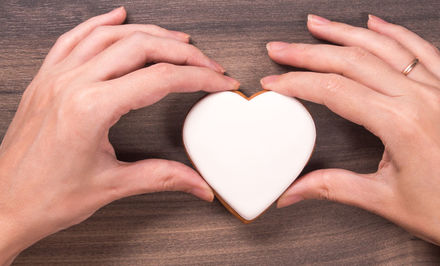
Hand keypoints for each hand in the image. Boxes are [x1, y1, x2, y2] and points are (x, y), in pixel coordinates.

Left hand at [0, 7, 238, 263]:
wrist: (2, 206)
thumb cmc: (46, 198)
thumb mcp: (112, 186)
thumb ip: (162, 177)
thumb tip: (197, 183)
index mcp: (91, 108)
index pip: (161, 79)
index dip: (199, 78)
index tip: (219, 81)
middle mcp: (72, 85)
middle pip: (140, 48)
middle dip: (183, 53)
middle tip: (207, 63)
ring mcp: (56, 78)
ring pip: (110, 36)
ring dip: (149, 33)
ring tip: (178, 40)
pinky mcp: (46, 81)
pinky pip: (73, 39)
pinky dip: (99, 23)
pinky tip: (116, 16)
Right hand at [261, 14, 439, 263]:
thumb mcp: (382, 199)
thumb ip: (331, 187)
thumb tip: (294, 192)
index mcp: (402, 124)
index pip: (334, 91)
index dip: (298, 82)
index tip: (275, 81)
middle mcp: (423, 99)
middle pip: (353, 61)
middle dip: (309, 52)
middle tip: (282, 48)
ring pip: (385, 47)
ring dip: (346, 33)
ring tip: (317, 25)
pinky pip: (423, 49)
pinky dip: (396, 32)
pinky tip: (375, 23)